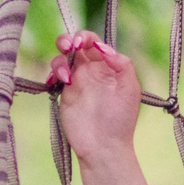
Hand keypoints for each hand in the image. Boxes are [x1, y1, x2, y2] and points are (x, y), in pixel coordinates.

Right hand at [47, 30, 142, 165]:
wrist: (104, 147)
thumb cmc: (121, 120)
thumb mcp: (130, 89)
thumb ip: (121, 64)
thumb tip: (103, 47)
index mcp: (107, 66)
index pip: (94, 42)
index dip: (86, 37)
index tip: (81, 43)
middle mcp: (90, 71)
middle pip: (73, 45)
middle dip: (67, 39)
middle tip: (68, 46)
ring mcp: (76, 82)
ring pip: (60, 59)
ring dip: (59, 59)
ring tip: (66, 76)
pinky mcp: (63, 94)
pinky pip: (54, 76)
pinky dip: (53, 73)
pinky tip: (60, 81)